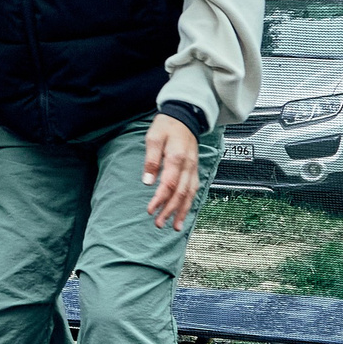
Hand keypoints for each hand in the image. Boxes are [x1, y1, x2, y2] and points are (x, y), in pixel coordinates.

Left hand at [142, 112, 200, 228]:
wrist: (185, 117)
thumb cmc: (167, 126)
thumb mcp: (153, 137)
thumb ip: (151, 160)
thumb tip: (147, 182)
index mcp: (177, 158)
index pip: (169, 184)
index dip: (160, 200)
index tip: (151, 210)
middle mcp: (188, 166)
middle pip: (180, 193)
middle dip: (170, 211)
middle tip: (159, 224)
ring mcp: (193, 168)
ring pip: (190, 194)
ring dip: (183, 211)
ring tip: (175, 227)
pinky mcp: (194, 169)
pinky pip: (194, 189)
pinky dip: (190, 203)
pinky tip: (185, 212)